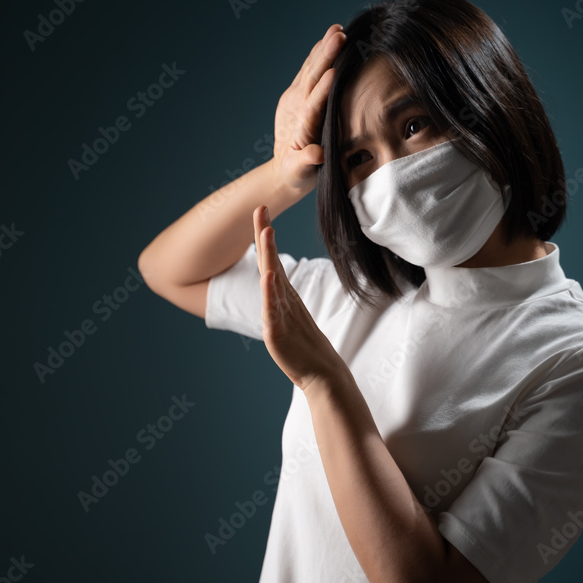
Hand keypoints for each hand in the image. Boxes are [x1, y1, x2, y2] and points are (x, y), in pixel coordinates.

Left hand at [254, 205, 343, 391]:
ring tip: (266, 231)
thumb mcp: (288, 318)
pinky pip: (274, 308)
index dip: (265, 236)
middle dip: (264, 234)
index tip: (261, 211)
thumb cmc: (305, 347)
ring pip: (273, 279)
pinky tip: (268, 276)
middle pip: (271, 261)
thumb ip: (280, 300)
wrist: (322, 374)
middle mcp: (283, 299)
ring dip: (269, 255)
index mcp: (284, 295)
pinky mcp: (279, 330)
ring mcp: (282, 313)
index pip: (271, 260)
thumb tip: (272, 281)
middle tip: (260, 207)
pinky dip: (270, 292)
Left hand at [272, 23, 345, 193]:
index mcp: (301, 126)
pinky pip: (309, 71)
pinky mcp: (299, 95)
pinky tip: (328, 39)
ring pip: (310, 70)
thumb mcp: (300, 171)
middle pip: (311, 79)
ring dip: (323, 50)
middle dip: (325, 57)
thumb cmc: (298, 172)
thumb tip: (314, 155)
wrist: (285, 170)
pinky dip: (318, 55)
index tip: (334, 72)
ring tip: (336, 30)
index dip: (322, 89)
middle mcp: (297, 108)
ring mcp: (296, 99)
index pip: (312, 104)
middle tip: (338, 36)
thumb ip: (306, 161)